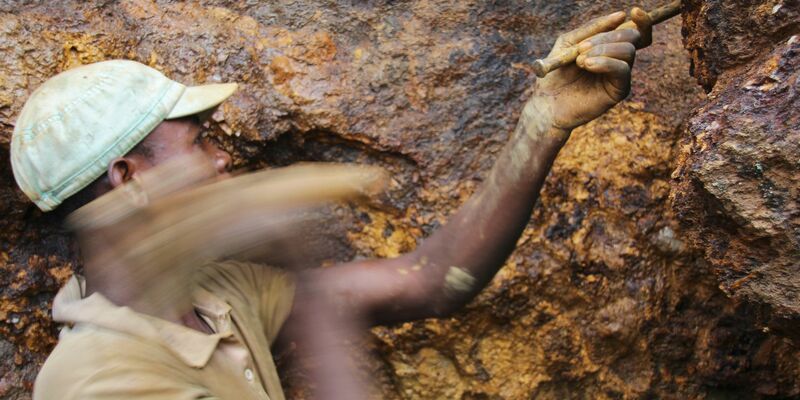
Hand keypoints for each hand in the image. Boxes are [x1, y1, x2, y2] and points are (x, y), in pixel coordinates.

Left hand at [527, 8, 652, 131]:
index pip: (634, 30)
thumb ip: (592, 29)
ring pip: (628, 51)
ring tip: (580, 60)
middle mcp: (618, 59)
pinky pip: (622, 70)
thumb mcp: (569, 43)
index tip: (635, 11)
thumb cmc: (556, 73)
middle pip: (632, 37)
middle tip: (582, 48)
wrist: (547, 102)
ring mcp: (620, 75)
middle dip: (608, 36)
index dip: (641, 20)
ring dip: (603, 50)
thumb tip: (621, 15)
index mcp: (609, 47)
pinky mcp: (619, 91)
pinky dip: (605, 63)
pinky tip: (588, 65)